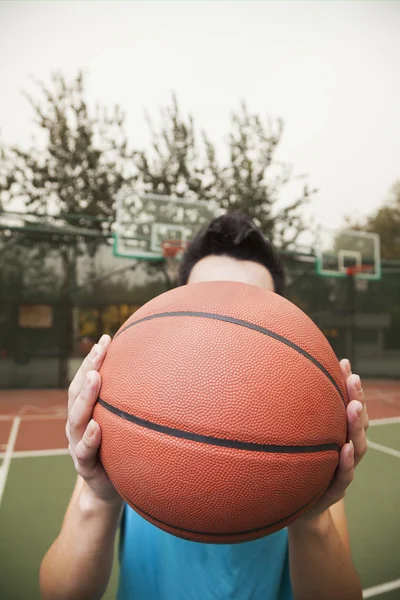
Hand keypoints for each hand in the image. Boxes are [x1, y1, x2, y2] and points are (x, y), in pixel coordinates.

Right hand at [66, 334, 121, 504]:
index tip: (107, 338)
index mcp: (87, 411)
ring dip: (86, 396)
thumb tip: (166, 373)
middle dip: (88, 367)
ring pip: (76, 418)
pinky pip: (84, 451)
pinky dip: (89, 438)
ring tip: (95, 377)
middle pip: (78, 392)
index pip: (87, 379)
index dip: (94, 359)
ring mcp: (77, 444)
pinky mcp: (84, 465)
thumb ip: (134, 403)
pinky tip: (96, 426)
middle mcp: (78, 424)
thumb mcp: (126, 424)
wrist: (110, 490)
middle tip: (100, 349)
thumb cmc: (121, 450)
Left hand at [297, 358, 367, 520]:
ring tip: (353, 406)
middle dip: (357, 399)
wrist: (294, 508)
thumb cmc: (295, 467)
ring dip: (356, 425)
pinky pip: (344, 476)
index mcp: (336, 435)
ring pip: (357, 446)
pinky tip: (345, 448)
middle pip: (357, 422)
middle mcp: (344, 449)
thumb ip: (292, 417)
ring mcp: (342, 469)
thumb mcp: (294, 440)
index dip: (350, 387)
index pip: (348, 407)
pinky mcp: (335, 490)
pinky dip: (346, 462)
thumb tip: (276, 376)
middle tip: (353, 379)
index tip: (346, 364)